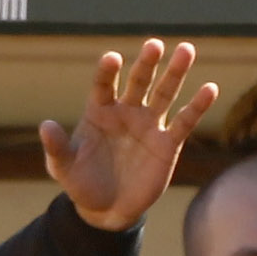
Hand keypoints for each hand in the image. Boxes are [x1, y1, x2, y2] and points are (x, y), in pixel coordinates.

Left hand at [42, 40, 218, 232]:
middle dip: (147, 64)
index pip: (104, 84)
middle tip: (154, 45)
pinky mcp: (168, 144)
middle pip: (139, 81)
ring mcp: (149, 125)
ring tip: (186, 50)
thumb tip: (46, 126)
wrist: (107, 210)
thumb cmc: (82, 184)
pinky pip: (184, 122)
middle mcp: (126, 111)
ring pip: (164, 93)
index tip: (112, 59)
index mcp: (99, 111)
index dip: (108, 72)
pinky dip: (198, 106)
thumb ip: (57, 147)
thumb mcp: (63, 168)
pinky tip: (210, 88)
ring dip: (176, 72)